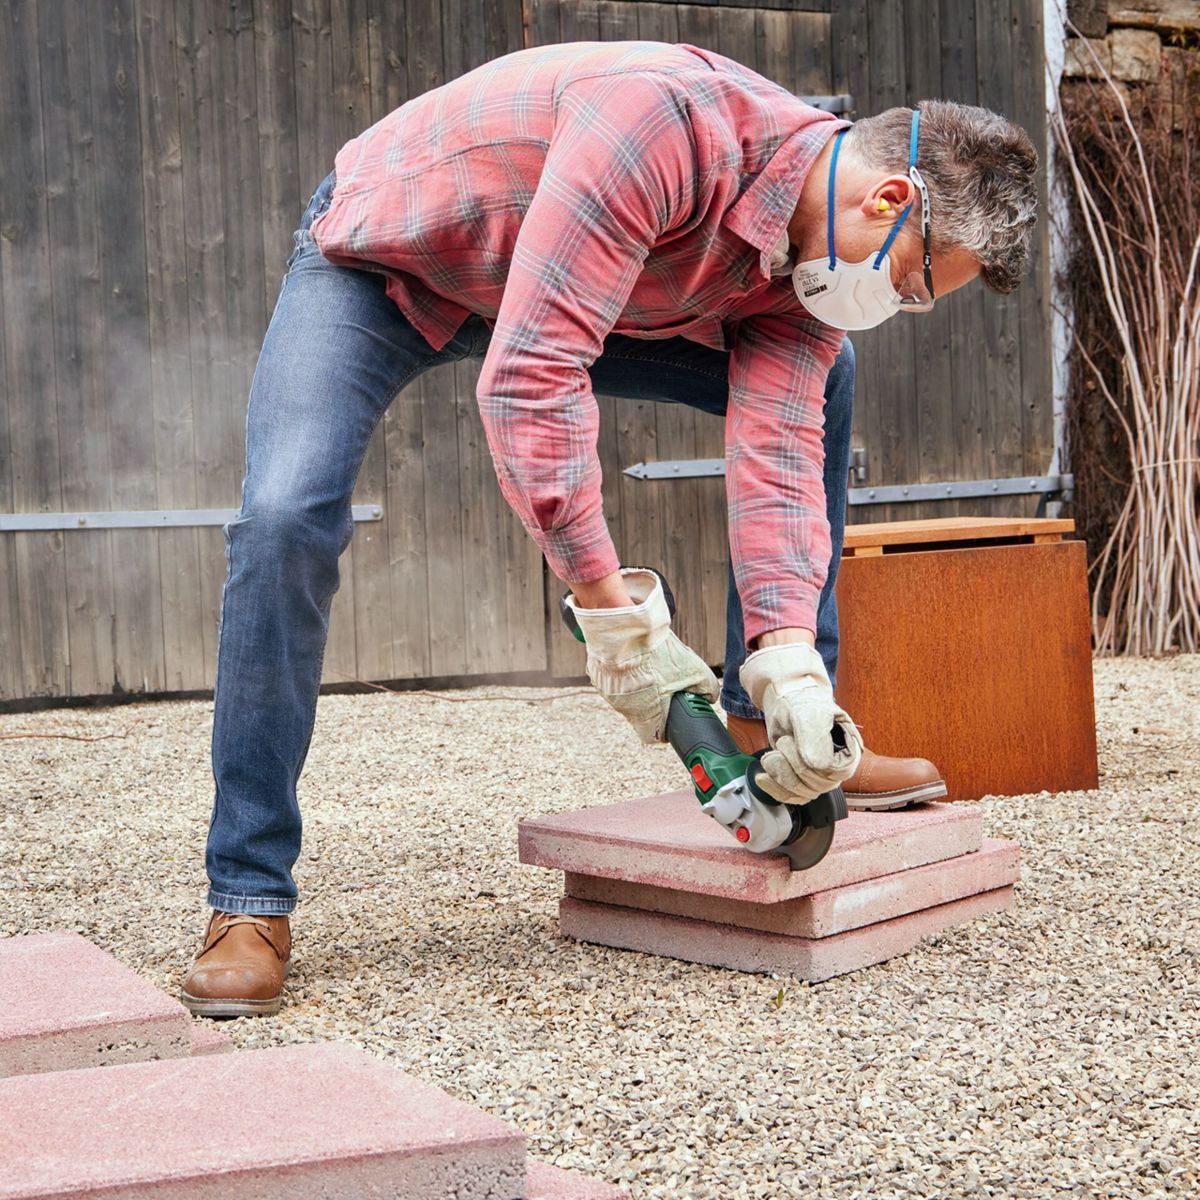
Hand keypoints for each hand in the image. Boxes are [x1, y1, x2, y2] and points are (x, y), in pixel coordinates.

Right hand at [565, 569, 718, 742]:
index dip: (664, 730)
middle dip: (652, 703)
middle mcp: (624, 709)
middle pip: (640, 715)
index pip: (653, 738)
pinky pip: (612, 679)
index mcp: (645, 715)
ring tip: (648, 667)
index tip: (671, 717)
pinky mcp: (597, 676)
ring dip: (636, 687)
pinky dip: (622, 673)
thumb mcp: (692, 669)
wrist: (624, 630)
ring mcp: (607, 693)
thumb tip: (710, 695)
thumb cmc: (656, 653)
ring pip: (625, 696)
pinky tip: (631, 658)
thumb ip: (706, 687)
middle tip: (663, 685)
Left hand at [739, 642, 862, 802]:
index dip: (813, 764)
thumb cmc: (802, 701)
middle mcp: (837, 765)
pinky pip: (792, 796)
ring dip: (782, 777)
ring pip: (804, 793)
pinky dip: (775, 789)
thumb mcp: (809, 713)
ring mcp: (819, 774)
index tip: (791, 743)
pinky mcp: (802, 779)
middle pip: (819, 785)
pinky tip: (764, 777)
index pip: (838, 771)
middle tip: (782, 742)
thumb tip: (820, 766)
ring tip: (771, 756)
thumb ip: (814, 737)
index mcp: (849, 748)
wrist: (787, 700)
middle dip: (793, 765)